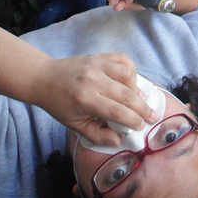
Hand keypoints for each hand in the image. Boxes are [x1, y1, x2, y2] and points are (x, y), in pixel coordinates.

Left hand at [33, 53, 158, 143]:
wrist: (44, 78)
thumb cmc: (59, 104)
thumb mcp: (74, 125)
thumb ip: (97, 135)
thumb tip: (118, 140)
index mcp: (86, 99)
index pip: (117, 112)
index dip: (133, 120)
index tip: (142, 126)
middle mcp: (93, 80)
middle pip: (127, 94)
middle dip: (142, 108)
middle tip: (152, 116)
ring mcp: (97, 65)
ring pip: (127, 73)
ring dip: (137, 87)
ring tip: (138, 98)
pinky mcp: (98, 56)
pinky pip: (122, 59)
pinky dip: (130, 69)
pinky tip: (131, 80)